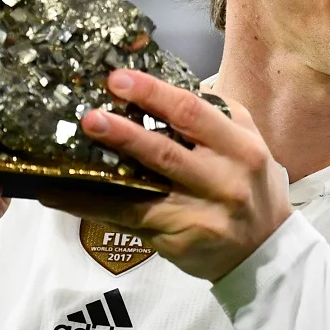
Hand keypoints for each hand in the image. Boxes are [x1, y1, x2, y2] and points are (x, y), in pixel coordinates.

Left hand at [39, 69, 291, 281]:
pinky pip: (130, 220)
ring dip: (98, 177)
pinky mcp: (177, 241)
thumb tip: (158, 86)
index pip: (192, 114)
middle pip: (165, 154)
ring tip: (63, 161)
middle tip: (89, 117)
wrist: (266, 250)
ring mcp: (199, 216)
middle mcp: (222, 181)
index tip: (118, 79)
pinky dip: (94, 208)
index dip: (153, 94)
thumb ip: (211, 113)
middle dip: (124, 135)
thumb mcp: (246, 141)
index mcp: (239, 148)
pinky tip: (64, 196)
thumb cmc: (250, 183)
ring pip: (139, 195)